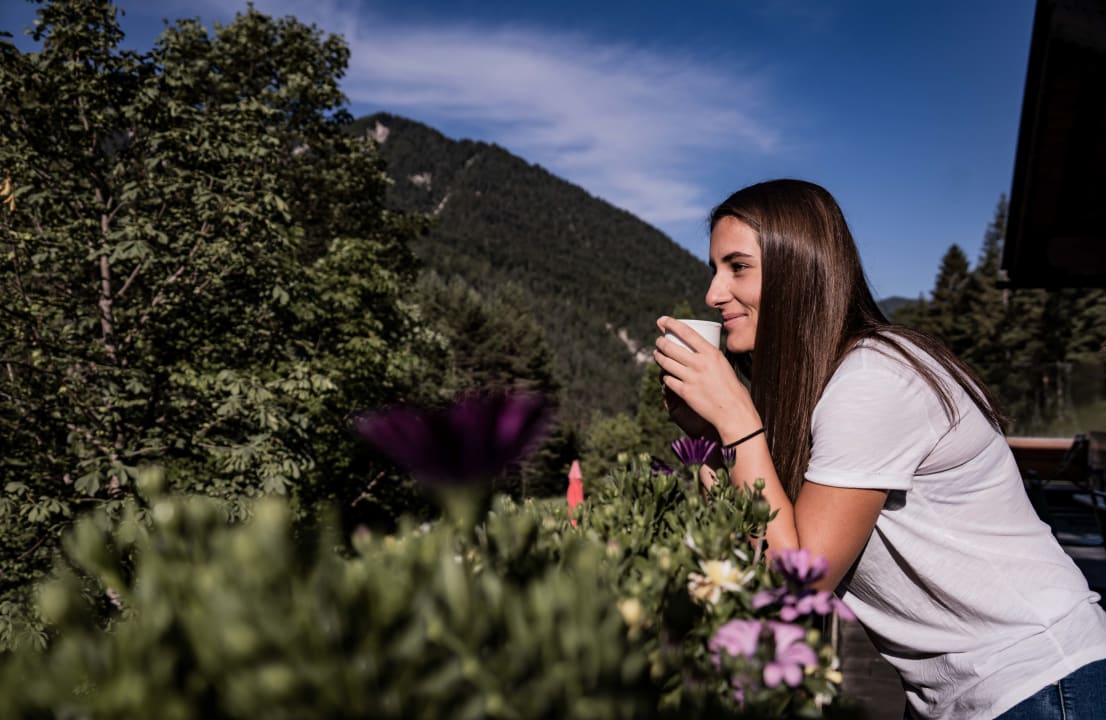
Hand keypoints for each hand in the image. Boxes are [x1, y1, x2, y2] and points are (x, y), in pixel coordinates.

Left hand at [653, 316, 760, 442]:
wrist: (734, 412)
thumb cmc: (732, 389)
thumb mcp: (724, 365)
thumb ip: (710, 357)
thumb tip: (699, 352)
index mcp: (711, 353)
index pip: (686, 332)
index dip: (671, 324)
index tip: (662, 320)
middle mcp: (700, 363)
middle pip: (671, 347)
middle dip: (660, 341)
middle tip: (658, 341)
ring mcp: (691, 378)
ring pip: (666, 362)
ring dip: (658, 356)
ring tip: (657, 354)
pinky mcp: (685, 392)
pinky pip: (668, 380)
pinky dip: (665, 376)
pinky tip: (665, 374)